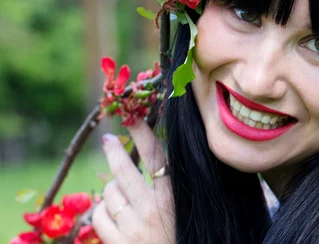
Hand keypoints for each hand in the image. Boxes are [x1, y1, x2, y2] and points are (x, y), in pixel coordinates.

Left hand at [92, 117, 174, 242]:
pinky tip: (114, 215)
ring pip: (110, 193)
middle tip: (107, 140)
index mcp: (174, 197)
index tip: (132, 117)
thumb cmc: (185, 235)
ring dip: (112, 191)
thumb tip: (157, 160)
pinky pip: (100, 217)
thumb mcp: (186, 209)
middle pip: (125, 170)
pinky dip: (103, 212)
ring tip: (122, 197)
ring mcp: (134, 228)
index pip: (156, 157)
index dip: (142, 134)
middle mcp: (153, 209)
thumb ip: (173, 188)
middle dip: (113, 151)